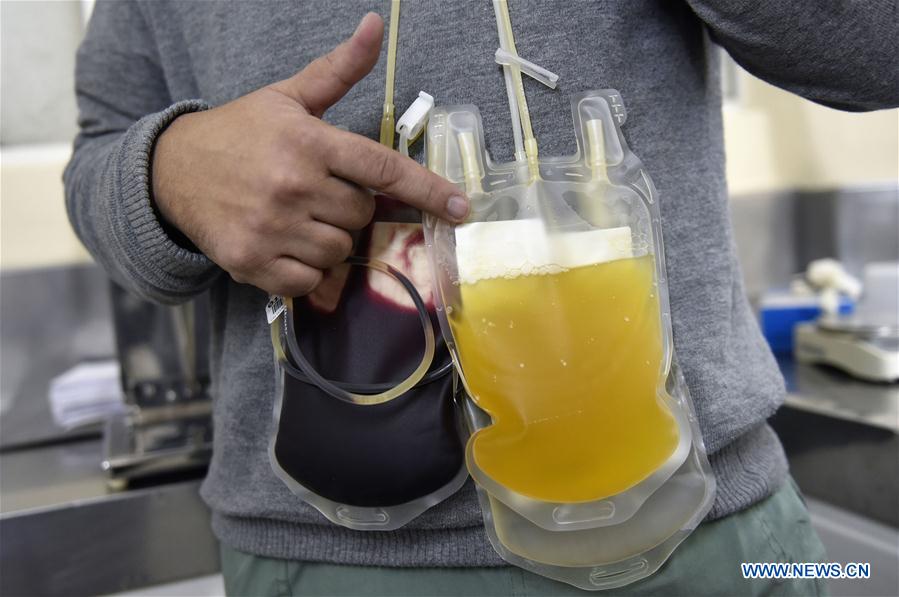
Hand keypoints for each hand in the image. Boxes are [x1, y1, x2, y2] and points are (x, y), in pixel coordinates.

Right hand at [151, 12, 467, 296]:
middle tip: (316, 191)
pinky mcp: (252, 262)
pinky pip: (311, 280)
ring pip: (340, 250)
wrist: (172, 171)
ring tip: (297, 215)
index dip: (429, 190)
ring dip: (329, 238)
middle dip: (349, 206)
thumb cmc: (240, 133)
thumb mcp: (288, 97)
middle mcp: (293, 185)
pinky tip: (284, 242)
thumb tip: (374, 27)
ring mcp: (272, 227)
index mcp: (308, 142)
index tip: (462, 208)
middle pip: (362, 215)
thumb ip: (337, 71)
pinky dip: (307, 268)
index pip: (383, 170)